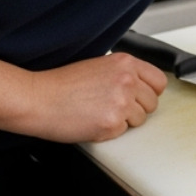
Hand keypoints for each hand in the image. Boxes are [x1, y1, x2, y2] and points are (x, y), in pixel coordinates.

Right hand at [15, 53, 168, 142]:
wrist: (36, 99)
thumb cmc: (60, 85)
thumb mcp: (98, 66)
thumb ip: (123, 74)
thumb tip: (141, 86)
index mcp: (125, 63)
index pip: (159, 81)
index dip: (150, 93)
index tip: (141, 97)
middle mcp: (127, 80)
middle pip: (152, 103)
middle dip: (136, 108)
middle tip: (111, 107)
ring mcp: (122, 102)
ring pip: (140, 119)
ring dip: (123, 121)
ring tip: (98, 113)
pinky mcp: (112, 123)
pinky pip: (123, 132)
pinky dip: (109, 131)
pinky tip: (92, 121)